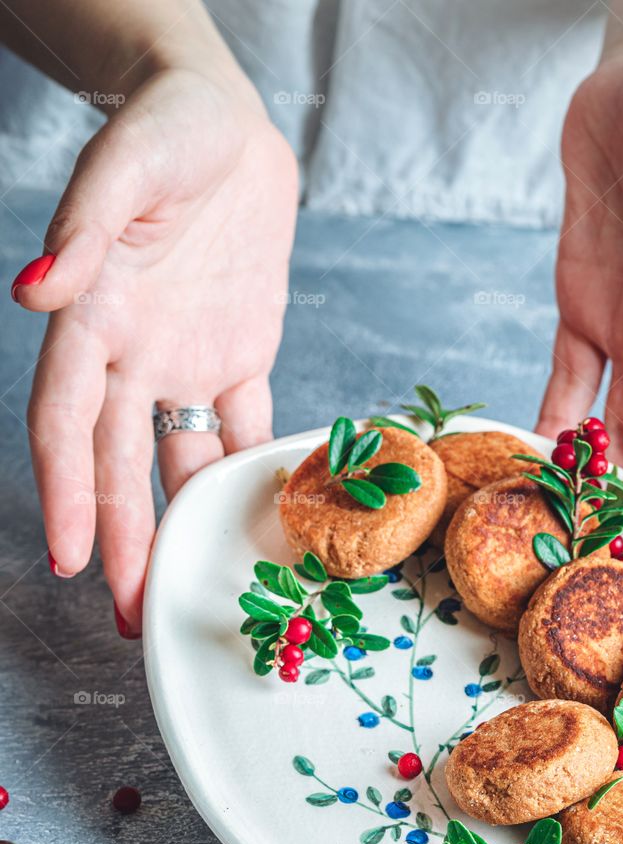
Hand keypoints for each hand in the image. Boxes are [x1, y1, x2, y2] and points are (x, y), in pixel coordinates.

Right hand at [14, 68, 296, 634]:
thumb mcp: (127, 161)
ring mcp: (187, 362)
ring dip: (178, 528)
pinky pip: (245, 427)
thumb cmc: (168, 128)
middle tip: (131, 614)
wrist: (227, 121)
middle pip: (119, 466)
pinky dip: (251, 474)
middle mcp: (134, 353)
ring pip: (176, 463)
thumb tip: (37, 291)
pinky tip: (257, 524)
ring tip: (183, 590)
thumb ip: (86, 225)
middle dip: (122, 542)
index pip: (67, 422)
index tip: (70, 558)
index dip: (65, 492)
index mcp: (95, 316)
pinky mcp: (241, 357)